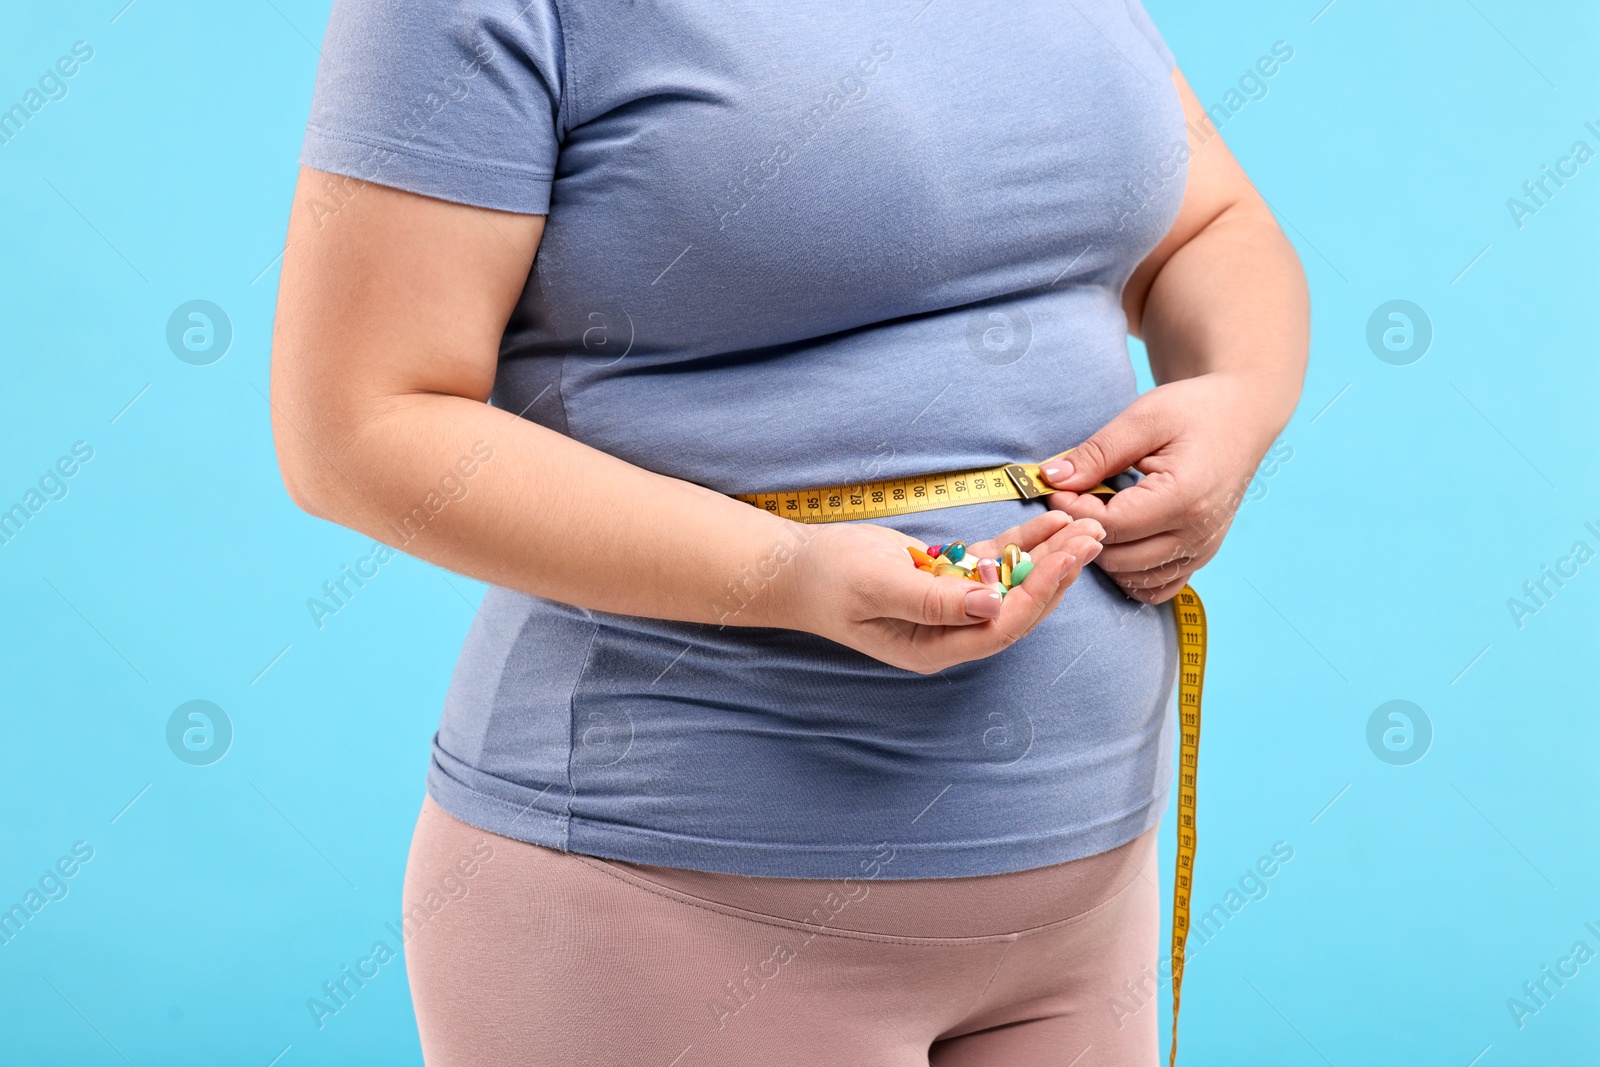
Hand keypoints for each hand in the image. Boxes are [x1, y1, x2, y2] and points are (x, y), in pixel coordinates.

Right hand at [774, 510, 1106, 673]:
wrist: (795, 568)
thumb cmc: (828, 580)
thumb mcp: (877, 587)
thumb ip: (935, 600)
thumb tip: (993, 603)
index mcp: (935, 649)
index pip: (1001, 626)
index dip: (1037, 593)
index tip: (1067, 558)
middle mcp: (951, 634)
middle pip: (1018, 607)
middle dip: (1057, 574)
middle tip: (1093, 536)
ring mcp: (951, 607)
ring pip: (1013, 583)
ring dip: (1048, 556)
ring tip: (1085, 526)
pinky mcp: (947, 578)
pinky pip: (994, 562)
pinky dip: (1022, 543)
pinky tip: (1050, 521)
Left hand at [1037, 373, 1282, 603]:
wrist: (1241, 418)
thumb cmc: (1195, 412)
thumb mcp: (1143, 419)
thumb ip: (1098, 453)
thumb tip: (1053, 479)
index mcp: (1184, 498)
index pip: (1111, 524)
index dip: (1074, 511)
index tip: (1057, 489)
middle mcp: (1197, 534)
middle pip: (1117, 556)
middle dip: (1085, 532)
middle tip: (1072, 501)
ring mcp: (1202, 551)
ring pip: (1132, 576)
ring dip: (1104, 552)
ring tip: (1097, 514)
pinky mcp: (1201, 557)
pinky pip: (1155, 587)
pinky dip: (1129, 572)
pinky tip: (1119, 539)